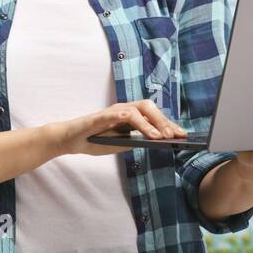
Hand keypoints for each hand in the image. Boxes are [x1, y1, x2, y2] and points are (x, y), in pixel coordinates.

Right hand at [50, 99, 187, 156]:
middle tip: (176, 136)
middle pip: (149, 108)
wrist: (69, 140)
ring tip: (162, 137)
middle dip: (164, 122)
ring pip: (138, 109)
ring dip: (152, 123)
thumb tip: (158, 143)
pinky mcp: (100, 116)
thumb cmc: (94, 141)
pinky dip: (136, 122)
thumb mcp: (119, 144)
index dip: (168, 124)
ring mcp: (112, 111)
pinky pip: (120, 115)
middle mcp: (122, 109)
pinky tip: (146, 133)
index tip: (183, 134)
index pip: (152, 116)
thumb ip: (136, 141)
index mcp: (128, 115)